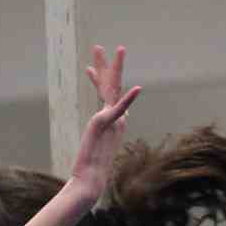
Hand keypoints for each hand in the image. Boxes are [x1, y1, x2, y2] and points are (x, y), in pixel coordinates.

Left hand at [68, 48, 140, 203]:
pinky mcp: (109, 124)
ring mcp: (113, 119)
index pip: (106, 94)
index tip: (88, 67)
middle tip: (99, 47)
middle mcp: (115, 117)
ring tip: (117, 49)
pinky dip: (127, 99)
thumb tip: (88, 144)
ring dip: (115, 67)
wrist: (90, 178)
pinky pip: (119, 108)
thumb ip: (92, 142)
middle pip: (111, 85)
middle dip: (106, 65)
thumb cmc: (89, 168)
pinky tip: (138, 89)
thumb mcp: (89, 148)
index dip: (97, 79)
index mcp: (112, 120)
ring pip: (114, 88)